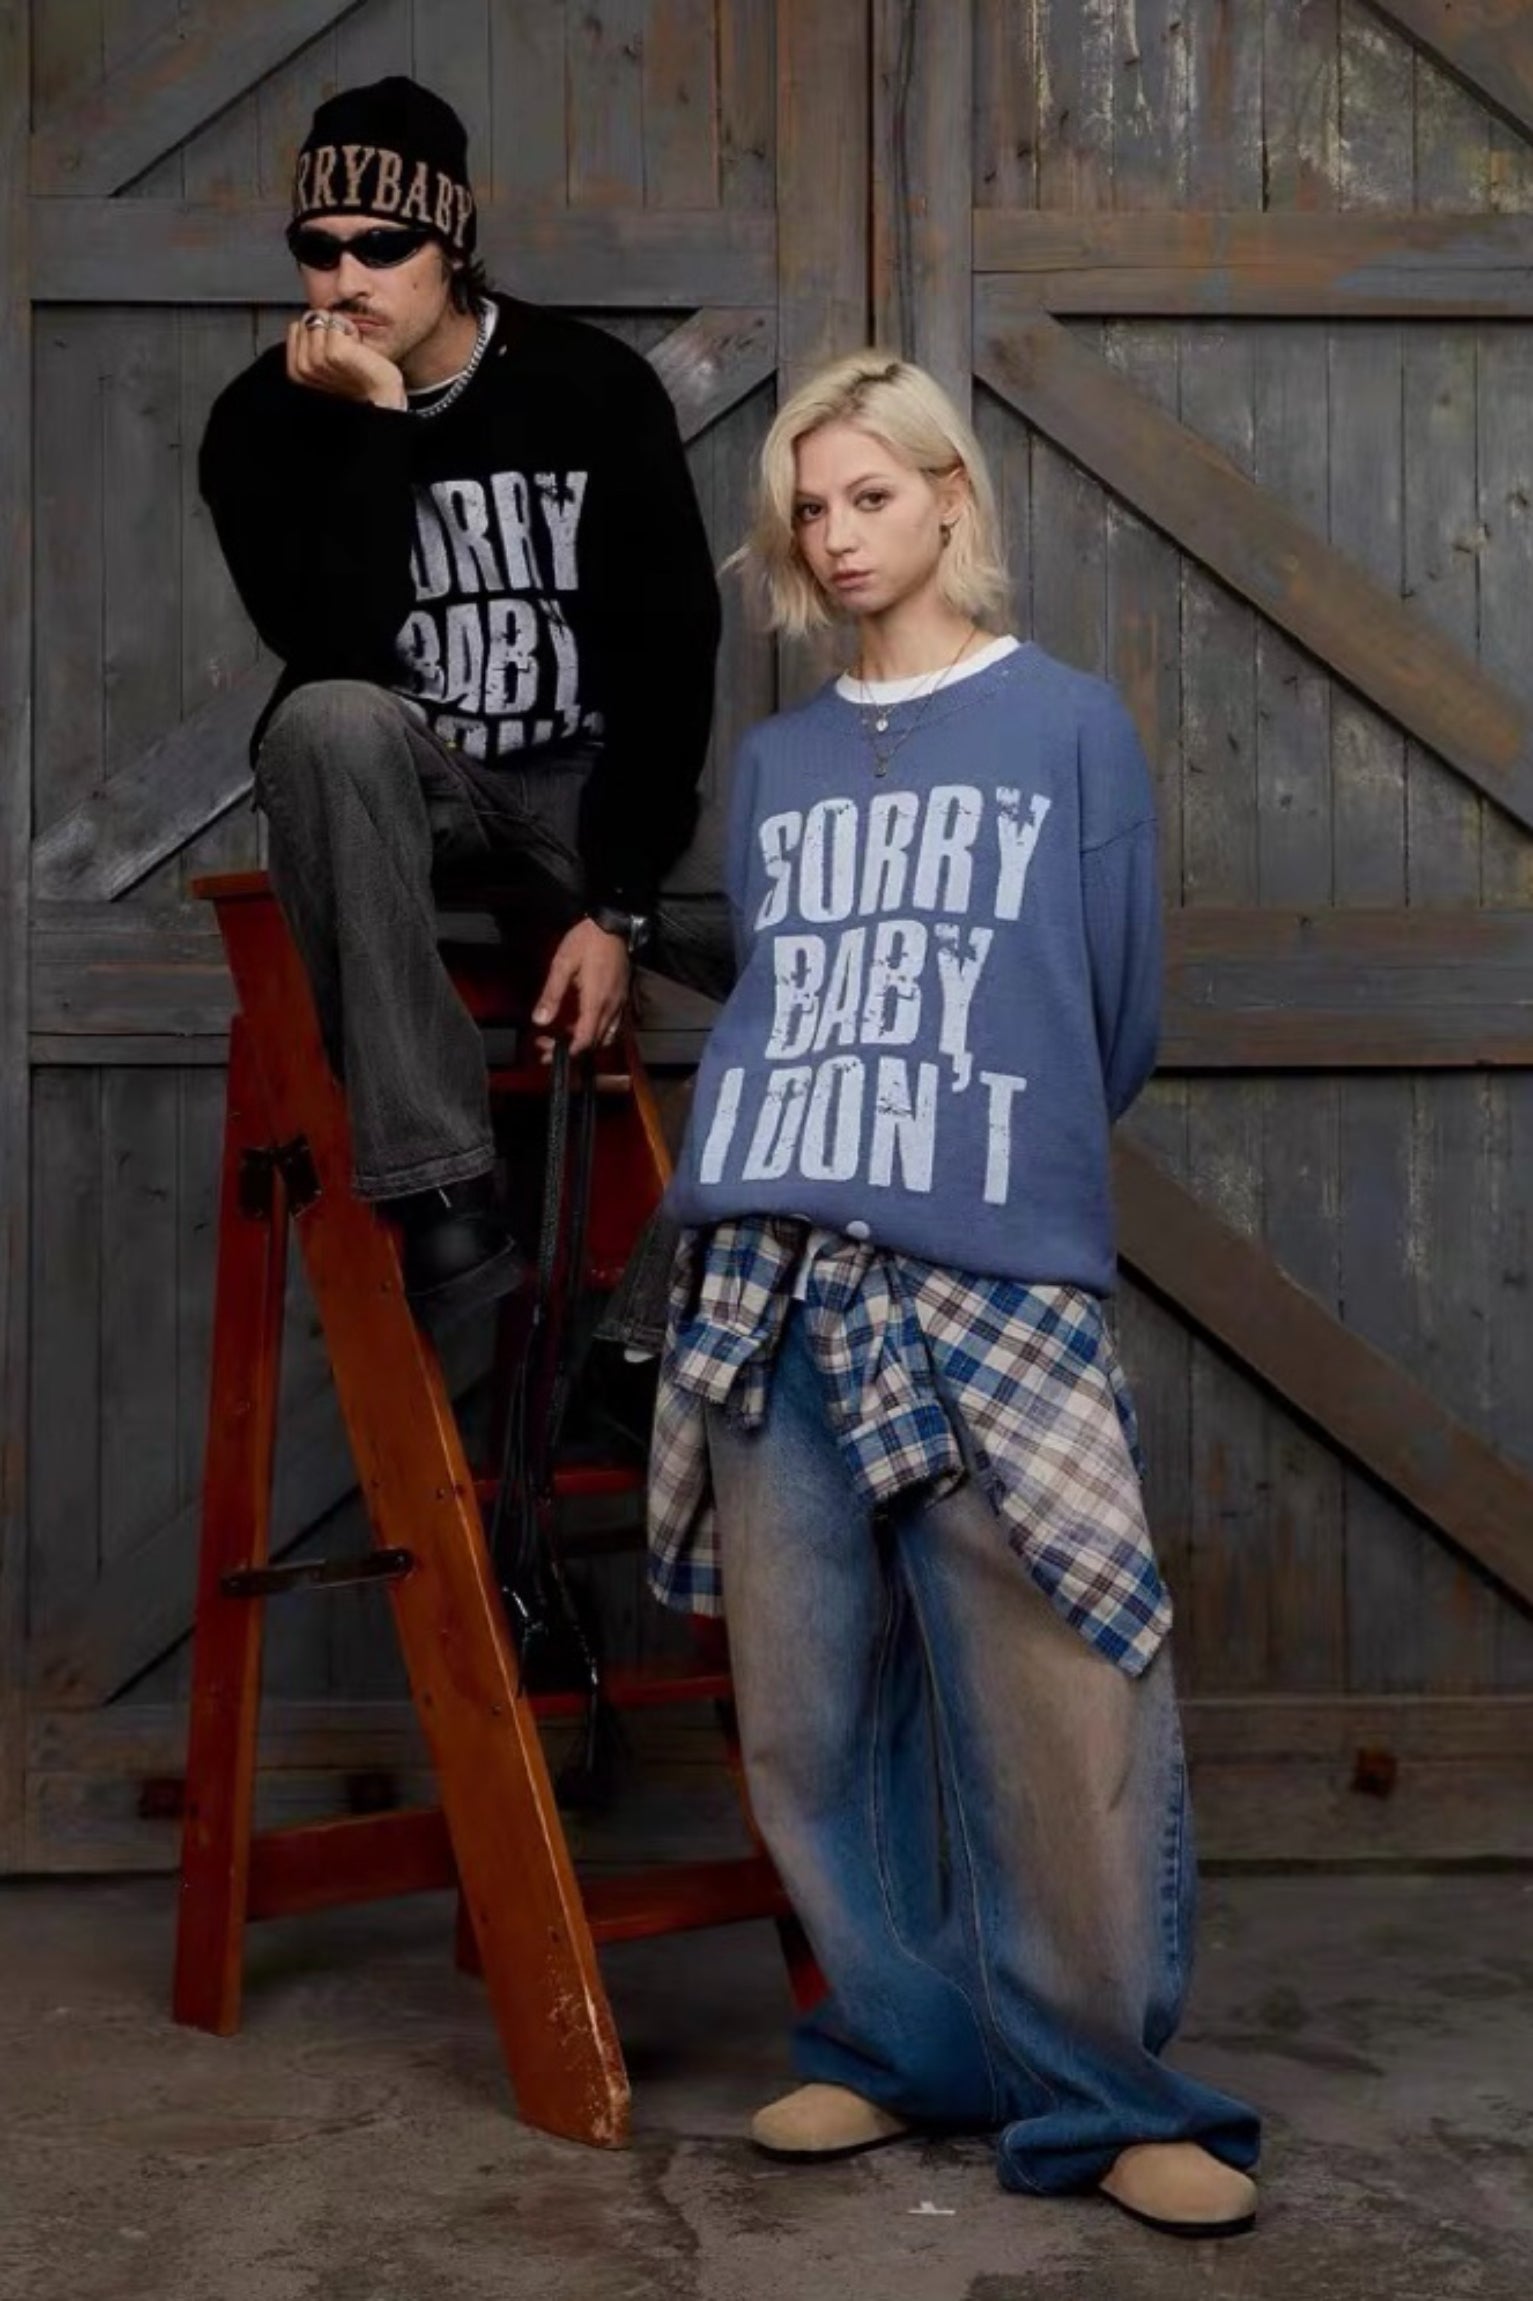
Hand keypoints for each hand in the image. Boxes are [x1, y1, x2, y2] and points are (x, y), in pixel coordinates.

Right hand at [285, 310, 406, 409]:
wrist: (380, 394)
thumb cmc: (357, 380)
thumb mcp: (325, 362)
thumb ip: (310, 344)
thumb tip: (309, 318)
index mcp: (297, 371)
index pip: (295, 327)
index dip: (317, 330)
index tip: (332, 348)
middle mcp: (303, 368)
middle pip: (308, 321)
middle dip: (327, 326)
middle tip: (345, 348)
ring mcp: (318, 361)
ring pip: (321, 319)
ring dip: (340, 326)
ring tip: (352, 347)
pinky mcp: (334, 353)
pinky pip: (336, 322)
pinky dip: (350, 327)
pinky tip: (358, 345)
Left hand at [532, 919, 631, 1061]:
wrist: (613, 923)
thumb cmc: (587, 940)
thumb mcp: (562, 963)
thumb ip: (551, 994)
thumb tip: (540, 1020)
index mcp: (596, 1001)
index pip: (585, 1040)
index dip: (566, 1052)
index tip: (547, 1052)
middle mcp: (612, 1007)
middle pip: (594, 1043)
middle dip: (571, 1050)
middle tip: (547, 1045)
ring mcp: (620, 1003)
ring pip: (606, 1037)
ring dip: (585, 1042)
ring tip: (563, 1036)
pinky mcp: (622, 997)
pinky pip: (612, 1025)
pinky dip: (596, 1032)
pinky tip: (581, 1023)